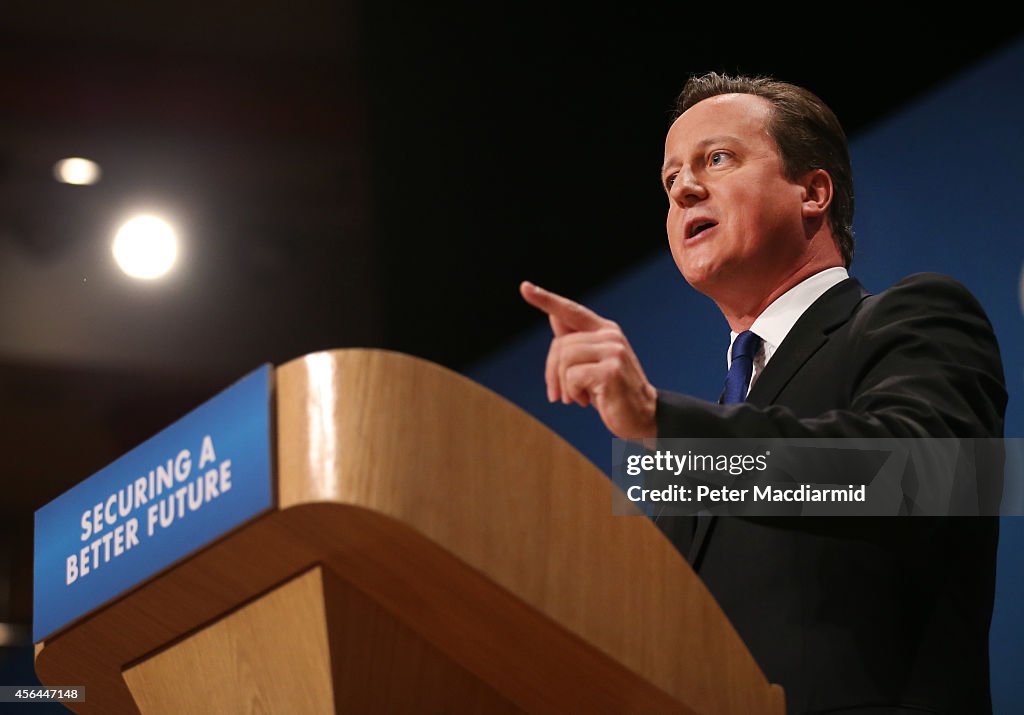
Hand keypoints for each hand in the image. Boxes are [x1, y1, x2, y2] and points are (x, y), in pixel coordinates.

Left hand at [520, 281, 656, 438]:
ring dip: (564, 385)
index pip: (571, 311)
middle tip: (557, 395)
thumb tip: (554, 315)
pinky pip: (572, 376)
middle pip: (560, 345)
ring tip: (576, 397)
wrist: (643, 417)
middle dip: (552, 372)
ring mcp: (613, 351)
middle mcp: (611, 335)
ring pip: (564, 359)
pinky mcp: (611, 370)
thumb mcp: (591, 364)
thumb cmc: (612, 392)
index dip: (546, 299)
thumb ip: (574, 341)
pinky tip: (586, 400)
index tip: (525, 287)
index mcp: (605, 330)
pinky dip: (572, 393)